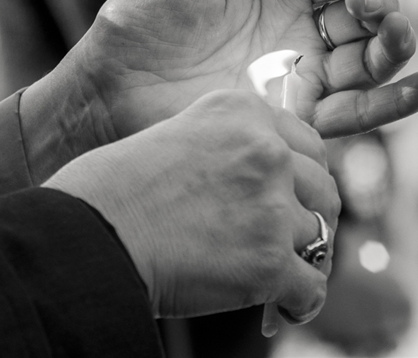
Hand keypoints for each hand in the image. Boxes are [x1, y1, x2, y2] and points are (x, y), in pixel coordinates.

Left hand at [22, 0, 417, 179]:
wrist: (108, 90)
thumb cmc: (143, 21)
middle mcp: (295, 31)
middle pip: (362, 17)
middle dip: (380, 6)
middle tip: (369, 3)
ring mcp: (297, 76)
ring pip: (368, 61)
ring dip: (394, 46)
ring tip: (396, 35)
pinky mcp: (295, 120)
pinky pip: (356, 112)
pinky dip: (396, 101)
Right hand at [43, 90, 340, 321]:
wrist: (94, 230)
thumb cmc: (120, 186)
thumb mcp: (183, 134)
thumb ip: (231, 144)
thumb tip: (270, 179)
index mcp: (244, 110)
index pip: (308, 142)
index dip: (305, 175)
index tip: (297, 196)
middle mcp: (266, 149)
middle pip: (324, 187)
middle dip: (315, 215)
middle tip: (298, 238)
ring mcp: (272, 205)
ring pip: (319, 238)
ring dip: (302, 258)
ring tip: (281, 277)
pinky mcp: (270, 261)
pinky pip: (313, 288)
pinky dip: (302, 302)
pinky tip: (281, 306)